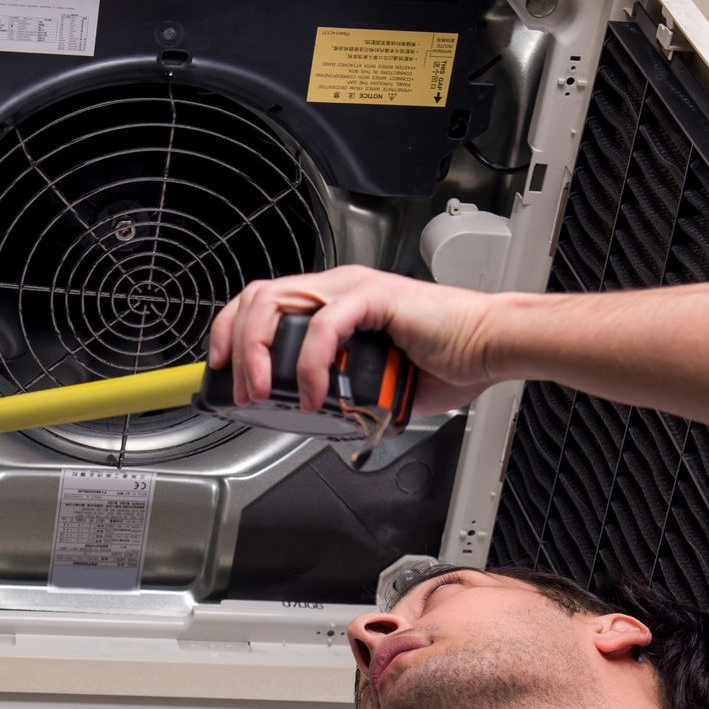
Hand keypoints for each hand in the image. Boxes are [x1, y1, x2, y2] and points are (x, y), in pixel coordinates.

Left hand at [207, 265, 500, 416]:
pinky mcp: (375, 296)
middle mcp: (337, 288)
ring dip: (260, 353)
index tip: (220, 370)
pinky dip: (311, 365)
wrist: (489, 348)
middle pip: (257, 298)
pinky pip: (324, 325)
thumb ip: (339, 393)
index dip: (230, 333)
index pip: (262, 304)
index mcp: (331, 302)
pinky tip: (318, 396)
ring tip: (264, 393)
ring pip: (278, 303)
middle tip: (241, 390)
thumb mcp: (371, 385)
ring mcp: (353, 289)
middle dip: (234, 346)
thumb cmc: (443, 361)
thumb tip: (314, 420)